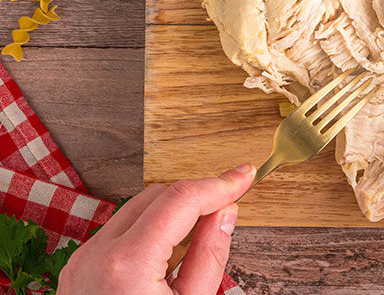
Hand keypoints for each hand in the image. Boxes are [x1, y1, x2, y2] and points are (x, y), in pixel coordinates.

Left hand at [58, 163, 255, 294]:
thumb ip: (210, 255)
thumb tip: (225, 213)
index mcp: (128, 263)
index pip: (181, 199)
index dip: (220, 183)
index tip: (244, 175)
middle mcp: (97, 254)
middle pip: (157, 195)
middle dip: (197, 193)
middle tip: (233, 197)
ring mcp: (82, 260)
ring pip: (136, 208)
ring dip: (173, 208)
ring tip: (206, 224)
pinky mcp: (78, 269)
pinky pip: (120, 230)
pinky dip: (151, 226)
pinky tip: (174, 243)